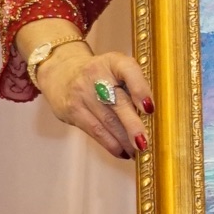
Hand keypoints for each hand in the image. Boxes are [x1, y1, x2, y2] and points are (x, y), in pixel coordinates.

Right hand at [36, 42, 154, 160]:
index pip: (128, 70)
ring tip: (138, 152)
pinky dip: (111, 144)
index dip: (140, 89)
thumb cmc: (101, 75)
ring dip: (125, 141)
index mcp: (113, 61)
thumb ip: (135, 86)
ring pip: (107, 122)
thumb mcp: (117, 69)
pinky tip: (123, 152)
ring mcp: (81, 93)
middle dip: (133, 126)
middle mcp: (96, 74)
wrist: (62, 72)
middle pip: (118, 102)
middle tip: (145, 143)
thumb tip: (151, 117)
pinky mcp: (72, 110)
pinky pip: (95, 131)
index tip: (150, 108)